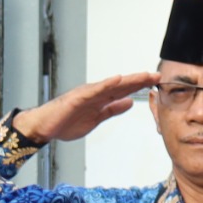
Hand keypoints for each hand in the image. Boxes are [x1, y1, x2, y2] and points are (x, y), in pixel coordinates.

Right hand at [12, 71, 161, 144]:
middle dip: (139, 80)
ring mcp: (87, 94)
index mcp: (101, 99)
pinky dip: (106, 84)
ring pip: (111, 85)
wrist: (45, 127)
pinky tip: (118, 79)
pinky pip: (94, 90)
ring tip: (143, 75)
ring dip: (128, 80)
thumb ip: (112, 110)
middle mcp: (96, 93)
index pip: (124, 90)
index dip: (140, 85)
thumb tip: (129, 103)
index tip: (156, 81)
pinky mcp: (77, 98)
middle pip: (122, 85)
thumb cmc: (66, 122)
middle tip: (157, 75)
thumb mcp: (96, 119)